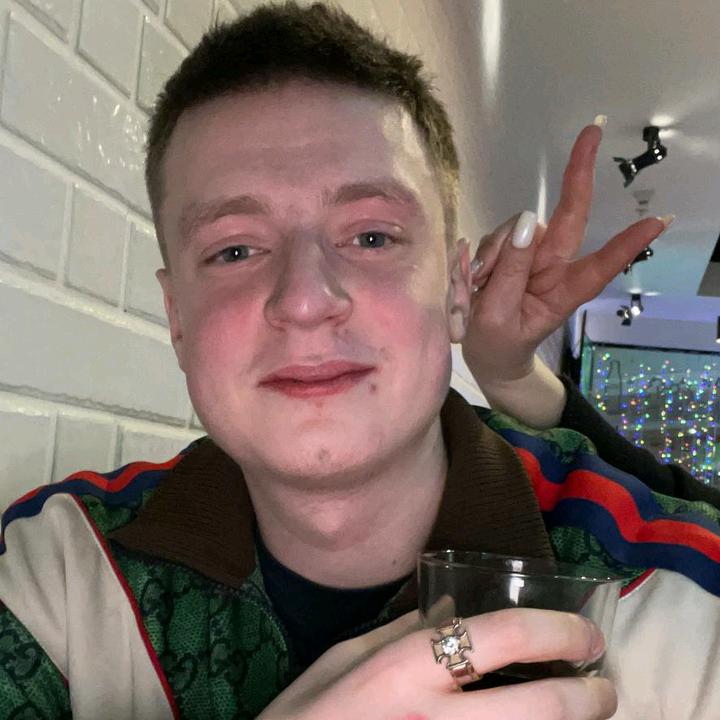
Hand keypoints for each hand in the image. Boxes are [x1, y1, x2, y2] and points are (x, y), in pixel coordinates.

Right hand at [258, 608, 615, 719]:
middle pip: (541, 706)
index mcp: (407, 667)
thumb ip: (401, 630)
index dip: (558, 630)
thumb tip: (456, 609)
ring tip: (583, 714)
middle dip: (589, 695)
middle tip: (603, 684)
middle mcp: (438, 718)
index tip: (584, 633)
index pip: (503, 636)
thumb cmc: (308, 714)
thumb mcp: (345, 655)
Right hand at [461, 123, 671, 388]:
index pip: (600, 264)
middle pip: (569, 215)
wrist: (486, 354)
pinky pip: (498, 236)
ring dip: (496, 249)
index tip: (660, 221)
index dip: (627, 242)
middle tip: (590, 130)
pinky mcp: (510, 252)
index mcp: (564, 291)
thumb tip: (526, 221)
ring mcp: (531, 256)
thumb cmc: (499, 344)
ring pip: (520, 226)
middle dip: (579, 173)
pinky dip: (483, 253)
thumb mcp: (498, 315)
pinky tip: (474, 277)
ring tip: (477, 286)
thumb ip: (510, 271)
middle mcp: (554, 266)